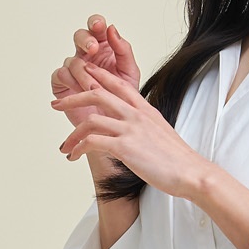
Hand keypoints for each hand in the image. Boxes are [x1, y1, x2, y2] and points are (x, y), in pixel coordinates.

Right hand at [50, 13, 141, 127]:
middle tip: (93, 49)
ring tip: (94, 87)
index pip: (96, 27)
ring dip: (84, 72)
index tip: (99, 26)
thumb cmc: (123, 98)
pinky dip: (71, 82)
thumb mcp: (129, 72)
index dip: (95, 22)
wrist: (115, 124)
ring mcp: (73, 69)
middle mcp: (86, 55)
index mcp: (104, 47)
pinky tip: (80, 91)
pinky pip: (61, 75)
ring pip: (72, 59)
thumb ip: (123, 49)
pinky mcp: (62, 84)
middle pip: (79, 36)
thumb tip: (112, 29)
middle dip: (86, 40)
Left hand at [50, 62, 206, 197]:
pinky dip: (79, 148)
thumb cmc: (178, 160)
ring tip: (64, 146)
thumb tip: (134, 135)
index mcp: (145, 109)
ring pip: (90, 119)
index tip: (83, 75)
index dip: (98, 76)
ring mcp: (130, 129)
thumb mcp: (161, 135)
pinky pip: (93, 142)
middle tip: (57, 105)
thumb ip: (145, 128)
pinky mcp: (125, 147)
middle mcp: (136, 114)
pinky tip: (75, 156)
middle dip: (73, 98)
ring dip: (72, 134)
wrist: (191, 173)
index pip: (117, 84)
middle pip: (97, 94)